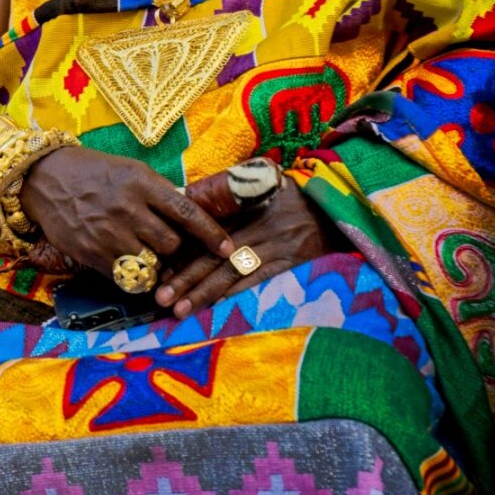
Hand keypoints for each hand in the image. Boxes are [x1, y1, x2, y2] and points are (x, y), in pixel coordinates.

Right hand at [20, 146, 235, 278]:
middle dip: (175, 248)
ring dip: (155, 265)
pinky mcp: (91, 254)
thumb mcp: (130, 170)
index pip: (187, 213)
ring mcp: (108, 234)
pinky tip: (126, 263)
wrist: (43, 178)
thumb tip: (192, 216)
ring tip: (146, 255)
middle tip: (167, 245)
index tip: (226, 248)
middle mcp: (127, 209)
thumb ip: (159, 194)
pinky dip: (132, 275)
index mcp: (142, 184)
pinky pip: (125, 276)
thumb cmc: (92, 171)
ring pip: (151, 264)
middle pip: (172, 245)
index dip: (211, 234)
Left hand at [155, 182, 330, 317]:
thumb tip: (189, 197)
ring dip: (203, 294)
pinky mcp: (291, 263)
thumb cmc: (292, 197)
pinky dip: (235, 295)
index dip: (180, 252)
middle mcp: (255, 227)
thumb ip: (228, 192)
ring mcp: (274, 247)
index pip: (203, 232)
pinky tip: (215, 308)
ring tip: (179, 310)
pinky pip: (258, 281)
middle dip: (183, 279)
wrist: (336, 209)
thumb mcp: (261, 184)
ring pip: (230, 272)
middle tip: (159, 297)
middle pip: (212, 256)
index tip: (158, 268)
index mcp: (242, 207)